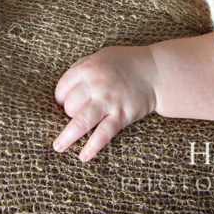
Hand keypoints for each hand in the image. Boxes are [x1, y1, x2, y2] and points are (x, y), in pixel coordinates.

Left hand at [53, 45, 157, 160]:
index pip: (63, 87)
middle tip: (73, 115)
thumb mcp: (100, 57)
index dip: (59, 97)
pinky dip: (92, 147)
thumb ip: (82, 67)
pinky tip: (84, 156)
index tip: (61, 103)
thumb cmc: (126, 63)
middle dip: (68, 113)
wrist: (155, 72)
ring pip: (81, 122)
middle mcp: (96, 85)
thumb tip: (65, 87)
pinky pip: (103, 134)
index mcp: (88, 69)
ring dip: (67, 137)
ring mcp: (108, 102)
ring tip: (58, 147)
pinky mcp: (121, 116)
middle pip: (70, 106)